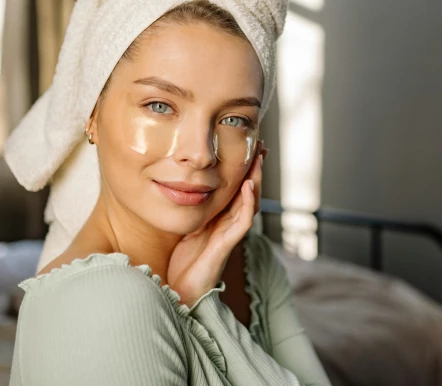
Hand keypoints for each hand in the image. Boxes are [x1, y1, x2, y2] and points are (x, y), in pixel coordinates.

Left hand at [166, 142, 266, 306]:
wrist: (180, 293)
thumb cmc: (183, 264)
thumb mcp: (186, 229)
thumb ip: (191, 212)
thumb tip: (180, 186)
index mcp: (220, 219)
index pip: (236, 189)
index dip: (244, 170)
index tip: (249, 148)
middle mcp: (229, 225)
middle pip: (248, 192)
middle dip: (255, 170)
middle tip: (262, 147)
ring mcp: (230, 234)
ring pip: (250, 203)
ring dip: (256, 181)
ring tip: (259, 160)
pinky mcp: (227, 245)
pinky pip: (242, 222)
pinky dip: (247, 203)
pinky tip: (248, 186)